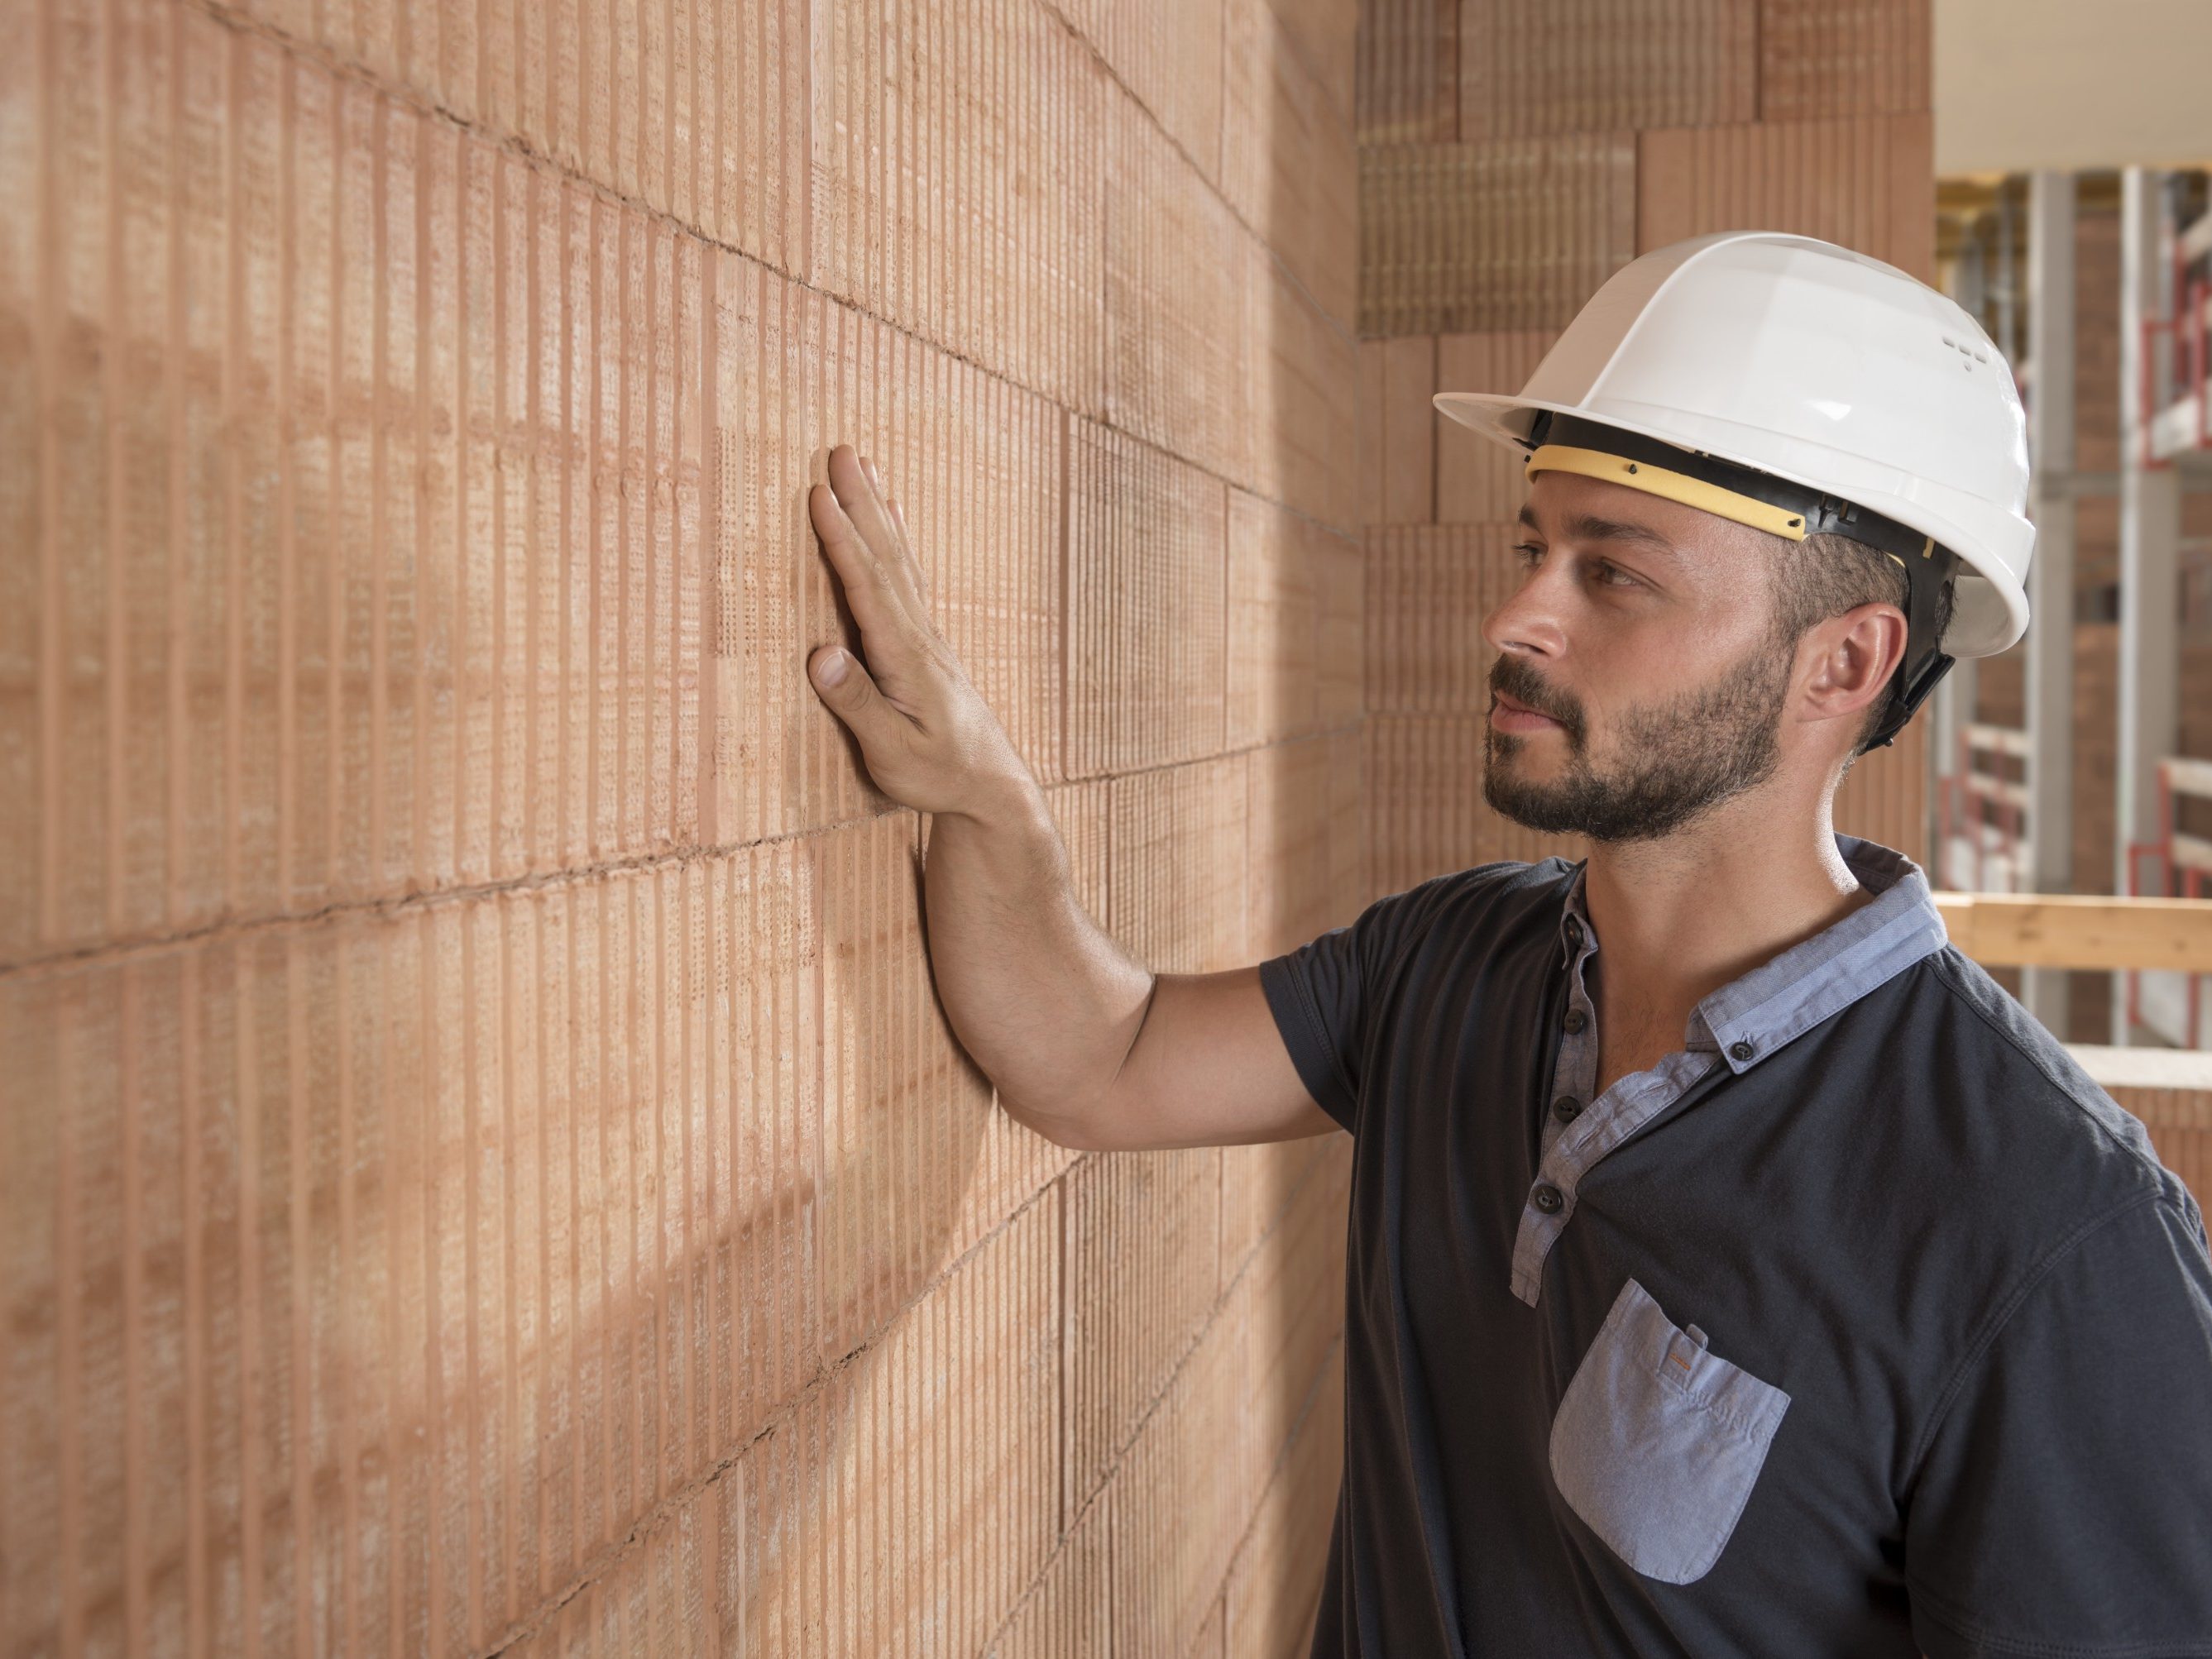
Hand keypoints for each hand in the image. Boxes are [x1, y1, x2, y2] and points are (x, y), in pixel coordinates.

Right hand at [807, 445, 1033, 819]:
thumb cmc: (938, 775)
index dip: (842, 539)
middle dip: (860, 502)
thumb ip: (857, 703)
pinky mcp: (927, 642)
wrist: (991, 785)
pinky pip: (907, 575)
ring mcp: (927, 635)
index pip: (867, 586)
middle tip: (840, 450)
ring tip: (862, 464)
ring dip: (876, 509)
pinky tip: (890, 518)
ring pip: (899, 558)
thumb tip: (819, 653)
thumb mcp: (892, 752)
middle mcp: (920, 635)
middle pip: (886, 556)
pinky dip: (894, 539)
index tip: (818, 493)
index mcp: (905, 657)